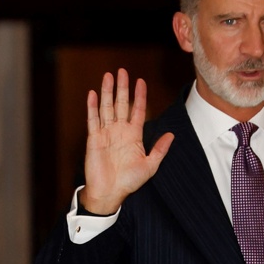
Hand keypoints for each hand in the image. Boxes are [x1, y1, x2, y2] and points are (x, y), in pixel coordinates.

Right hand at [81, 69, 173, 215]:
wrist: (109, 193)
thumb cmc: (129, 182)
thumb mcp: (150, 166)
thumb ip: (160, 149)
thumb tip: (172, 135)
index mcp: (133, 135)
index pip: (137, 110)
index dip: (139, 96)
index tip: (141, 82)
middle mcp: (119, 131)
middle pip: (121, 104)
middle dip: (122, 87)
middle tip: (122, 70)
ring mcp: (106, 133)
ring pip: (106, 107)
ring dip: (107, 91)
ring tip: (108, 76)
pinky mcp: (94, 139)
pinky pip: (93, 119)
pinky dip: (92, 106)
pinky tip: (93, 93)